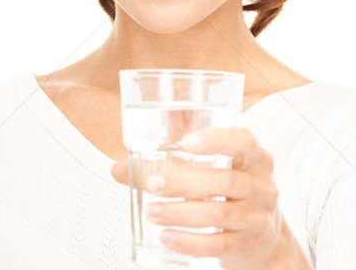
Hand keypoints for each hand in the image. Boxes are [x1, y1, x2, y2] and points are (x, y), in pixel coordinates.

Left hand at [111, 127, 284, 269]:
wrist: (266, 240)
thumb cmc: (231, 192)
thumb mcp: (215, 171)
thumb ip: (171, 165)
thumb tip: (119, 169)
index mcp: (255, 157)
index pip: (243, 140)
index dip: (217, 139)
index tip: (187, 142)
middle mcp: (262, 186)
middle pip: (228, 180)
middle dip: (186, 182)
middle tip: (154, 184)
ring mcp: (258, 218)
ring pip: (220, 213)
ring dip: (181, 213)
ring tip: (152, 213)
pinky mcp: (247, 245)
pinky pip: (218, 245)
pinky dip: (190, 241)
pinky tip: (167, 236)